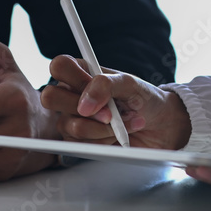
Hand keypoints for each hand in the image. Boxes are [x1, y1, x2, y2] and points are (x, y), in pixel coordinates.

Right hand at [41, 55, 191, 149]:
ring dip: (101, 128)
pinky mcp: (79, 141)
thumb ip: (106, 85)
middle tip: (109, 112)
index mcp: (83, 73)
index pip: (59, 66)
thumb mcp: (131, 84)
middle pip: (50, 97)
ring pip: (68, 126)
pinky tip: (117, 135)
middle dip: (83, 108)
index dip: (72, 77)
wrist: (161, 126)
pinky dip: (103, 140)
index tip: (92, 86)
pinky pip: (79, 144)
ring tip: (122, 123)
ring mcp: (73, 118)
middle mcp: (73, 94)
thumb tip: (84, 103)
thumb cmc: (146, 99)